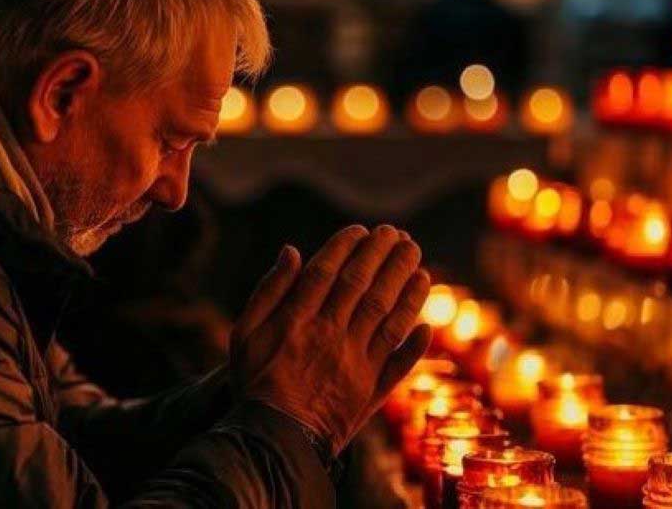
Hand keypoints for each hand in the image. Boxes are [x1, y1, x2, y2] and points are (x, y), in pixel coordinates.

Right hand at [230, 225, 431, 454]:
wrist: (273, 440)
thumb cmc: (255, 383)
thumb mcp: (244, 333)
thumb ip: (269, 291)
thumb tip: (291, 251)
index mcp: (299, 319)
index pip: (329, 271)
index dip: (348, 247)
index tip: (362, 231)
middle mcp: (332, 335)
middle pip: (364, 286)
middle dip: (384, 256)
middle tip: (399, 235)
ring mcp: (356, 363)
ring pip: (388, 316)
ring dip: (407, 287)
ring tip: (418, 263)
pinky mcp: (371, 391)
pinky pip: (399, 363)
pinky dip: (415, 344)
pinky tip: (427, 324)